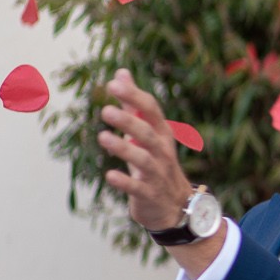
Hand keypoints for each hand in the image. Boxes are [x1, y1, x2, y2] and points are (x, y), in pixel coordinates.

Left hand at [97, 68, 192, 230]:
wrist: (176, 206)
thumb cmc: (157, 163)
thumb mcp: (149, 132)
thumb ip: (134, 104)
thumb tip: (122, 73)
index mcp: (162, 133)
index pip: (151, 111)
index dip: (134, 97)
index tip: (113, 84)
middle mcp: (162, 152)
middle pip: (148, 133)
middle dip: (129, 122)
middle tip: (105, 110)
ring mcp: (157, 174)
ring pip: (143, 159)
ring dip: (124, 148)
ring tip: (103, 137)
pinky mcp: (149, 194)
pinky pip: (138, 187)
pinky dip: (125, 181)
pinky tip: (110, 175)